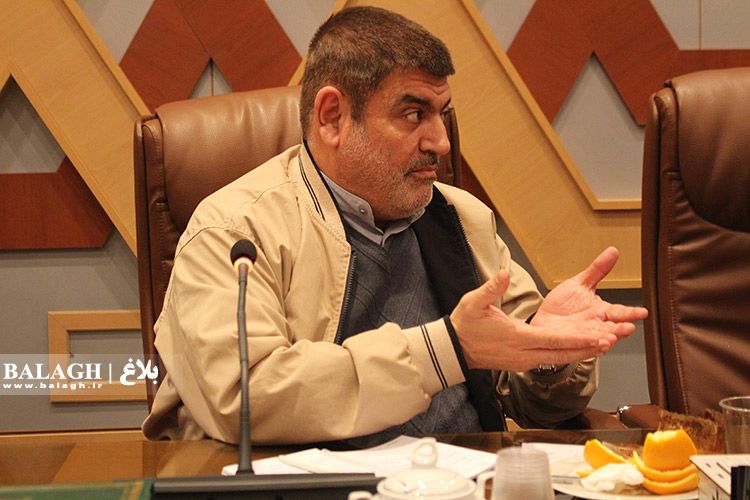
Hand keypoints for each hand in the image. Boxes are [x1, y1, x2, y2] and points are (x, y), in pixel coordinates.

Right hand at [449, 272, 614, 371]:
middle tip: (611, 342)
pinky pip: (549, 360)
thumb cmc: (464, 324)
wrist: (453, 348)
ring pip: (557, 359)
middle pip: (562, 354)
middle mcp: (523, 354)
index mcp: (516, 337)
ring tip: (602, 345)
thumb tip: (504, 273)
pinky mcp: (521, 364)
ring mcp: (522, 362)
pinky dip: (566, 354)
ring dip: (579, 352)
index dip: (577, 339)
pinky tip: (578, 349)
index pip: (553, 340)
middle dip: (587, 349)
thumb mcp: (473, 302)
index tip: (597, 337)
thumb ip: (491, 288)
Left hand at [531, 246, 647, 348]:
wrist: (542, 320)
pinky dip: (589, 347)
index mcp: (601, 312)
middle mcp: (596, 326)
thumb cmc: (561, 305)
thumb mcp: (580, 283)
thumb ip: (597, 269)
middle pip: (613, 329)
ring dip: (606, 339)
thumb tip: (613, 251)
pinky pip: (581, 348)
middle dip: (621, 329)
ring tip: (611, 337)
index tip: (642, 312)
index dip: (631, 313)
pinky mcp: (571, 345)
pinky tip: (595, 344)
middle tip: (628, 327)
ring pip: (599, 341)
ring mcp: (584, 338)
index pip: (620, 313)